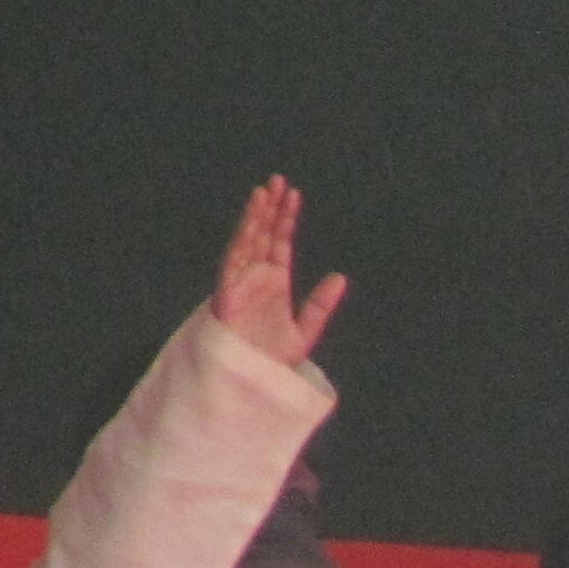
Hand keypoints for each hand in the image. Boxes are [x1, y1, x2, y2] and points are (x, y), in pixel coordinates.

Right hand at [213, 177, 345, 366]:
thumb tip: (341, 277)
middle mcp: (257, 280)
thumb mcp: (305, 332)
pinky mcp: (227, 297)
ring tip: (264, 192)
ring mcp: (241, 286)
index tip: (294, 195)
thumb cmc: (272, 361)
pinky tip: (251, 224)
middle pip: (264, 237)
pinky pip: (234, 265)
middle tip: (279, 181)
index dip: (286, 219)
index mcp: (275, 285)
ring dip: (255, 219)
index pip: (280, 243)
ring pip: (247, 244)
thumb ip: (321, 305)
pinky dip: (242, 244)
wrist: (254, 386)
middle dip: (270, 209)